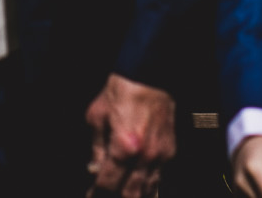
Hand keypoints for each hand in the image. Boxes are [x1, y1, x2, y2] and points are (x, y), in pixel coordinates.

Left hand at [85, 73, 174, 196]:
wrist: (149, 76)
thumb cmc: (122, 91)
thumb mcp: (97, 116)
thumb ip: (97, 148)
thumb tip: (95, 168)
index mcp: (124, 147)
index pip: (108, 183)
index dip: (97, 193)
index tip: (92, 194)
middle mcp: (145, 156)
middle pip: (130, 194)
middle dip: (116, 196)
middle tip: (105, 193)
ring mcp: (160, 155)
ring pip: (148, 190)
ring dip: (133, 194)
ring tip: (121, 191)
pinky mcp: (169, 151)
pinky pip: (158, 177)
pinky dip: (147, 185)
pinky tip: (138, 186)